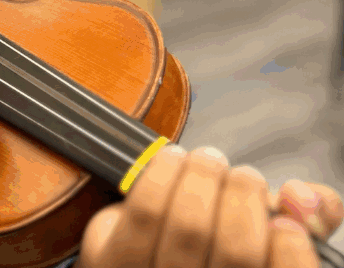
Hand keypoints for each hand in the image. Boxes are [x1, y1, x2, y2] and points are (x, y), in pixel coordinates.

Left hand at [78, 145, 343, 267]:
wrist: (143, 258)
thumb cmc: (215, 246)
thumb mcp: (267, 236)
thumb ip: (307, 217)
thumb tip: (302, 195)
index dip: (291, 250)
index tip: (284, 220)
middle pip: (236, 251)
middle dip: (244, 195)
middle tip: (242, 174)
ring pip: (189, 225)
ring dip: (203, 177)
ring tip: (208, 160)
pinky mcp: (109, 262)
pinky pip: (143, 211)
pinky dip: (164, 174)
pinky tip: (173, 159)